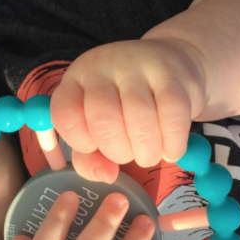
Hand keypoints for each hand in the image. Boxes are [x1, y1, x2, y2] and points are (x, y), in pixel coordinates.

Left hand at [51, 38, 205, 182]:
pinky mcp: (171, 74)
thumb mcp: (98, 126)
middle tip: (130, 155)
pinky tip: (170, 150)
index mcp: (77, 79)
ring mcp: (137, 65)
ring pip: (139, 118)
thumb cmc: (129, 103)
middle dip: (119, 152)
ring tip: (151, 154)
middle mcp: (103, 66)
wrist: (174, 63)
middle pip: (104, 119)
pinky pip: (171, 115)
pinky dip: (172, 144)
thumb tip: (105, 176)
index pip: (65, 115)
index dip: (81, 143)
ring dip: (147, 151)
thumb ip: (90, 157)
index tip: (98, 149)